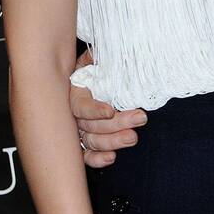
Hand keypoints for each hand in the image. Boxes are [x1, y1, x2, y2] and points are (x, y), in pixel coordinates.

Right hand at [70, 49, 147, 168]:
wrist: (105, 75)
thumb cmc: (102, 66)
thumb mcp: (102, 57)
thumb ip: (102, 57)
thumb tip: (103, 54)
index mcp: (76, 92)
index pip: (80, 106)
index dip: (94, 110)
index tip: (111, 111)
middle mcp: (74, 113)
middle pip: (90, 126)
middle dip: (116, 125)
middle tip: (139, 119)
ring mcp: (80, 129)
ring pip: (91, 141)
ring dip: (113, 141)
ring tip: (132, 137)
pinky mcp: (87, 142)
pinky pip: (87, 155)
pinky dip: (98, 159)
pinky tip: (112, 157)